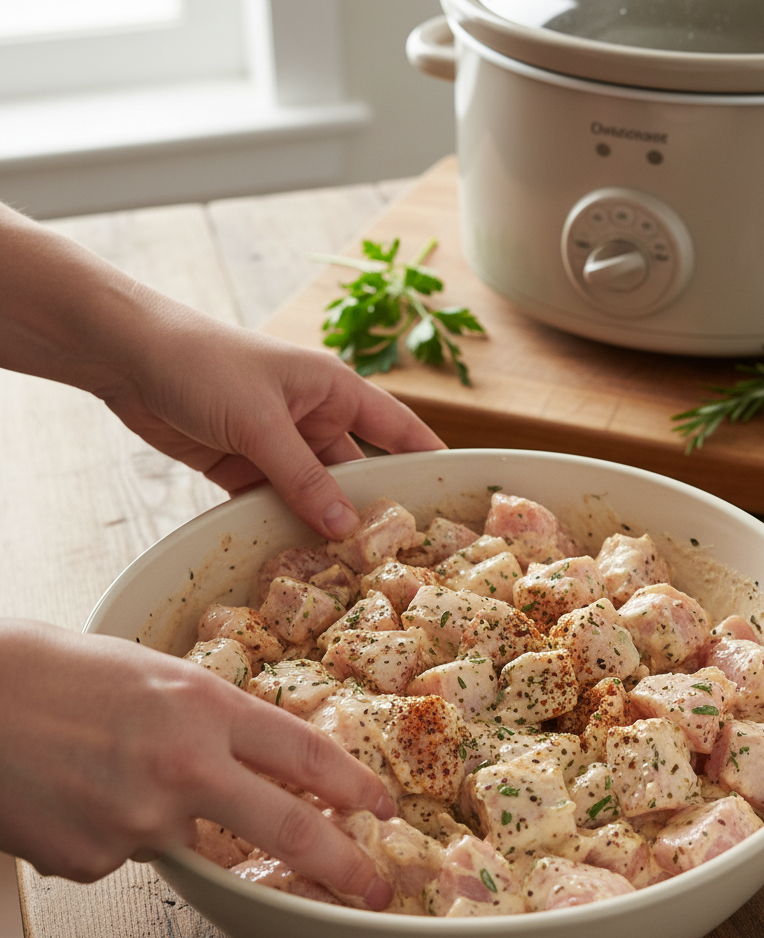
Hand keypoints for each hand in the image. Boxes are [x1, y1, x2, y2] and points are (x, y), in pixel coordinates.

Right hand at [0, 620, 395, 907]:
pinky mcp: (94, 861)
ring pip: (189, 840)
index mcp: (205, 706)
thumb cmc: (55, 672)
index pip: (305, 754)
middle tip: (374, 890)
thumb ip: (211, 722)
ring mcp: (139, 821)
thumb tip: (247, 765)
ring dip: (165, 815)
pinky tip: (75, 791)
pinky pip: (126, 854)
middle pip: (287, 829)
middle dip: (342, 866)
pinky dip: (112, 828)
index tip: (383, 807)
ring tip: (107, 768)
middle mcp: (184, 766)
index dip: (355, 784)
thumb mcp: (157, 676)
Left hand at [98, 301, 445, 537]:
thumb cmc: (203, 364)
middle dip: (369, 509)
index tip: (452, 493)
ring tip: (347, 568)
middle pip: (356, 471)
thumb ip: (304, 478)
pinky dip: (281, 525)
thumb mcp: (262, 423)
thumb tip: (345, 528)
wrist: (124, 355)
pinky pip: (274, 501)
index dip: (427, 458)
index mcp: (334, 389)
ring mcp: (278, 443)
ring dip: (322, 524)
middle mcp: (313, 416)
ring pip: (314, 492)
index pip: (398, 428)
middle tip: (395, 556)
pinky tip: (295, 556)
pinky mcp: (243, 465)